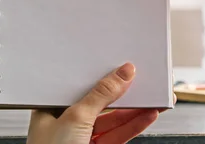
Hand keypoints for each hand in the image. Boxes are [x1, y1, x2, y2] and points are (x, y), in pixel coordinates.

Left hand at [27, 63, 161, 143]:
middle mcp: (65, 121)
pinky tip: (147, 116)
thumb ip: (101, 94)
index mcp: (50, 107)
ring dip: (133, 110)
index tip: (122, 67)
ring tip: (154, 99)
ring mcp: (81, 137)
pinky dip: (133, 125)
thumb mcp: (76, 117)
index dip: (101, 75)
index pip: (80, 84)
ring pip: (112, 119)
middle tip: (143, 80)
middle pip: (99, 101)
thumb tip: (122, 74)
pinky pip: (117, 134)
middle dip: (122, 93)